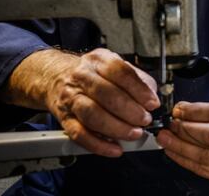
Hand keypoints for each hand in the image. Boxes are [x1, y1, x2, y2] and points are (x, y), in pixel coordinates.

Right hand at [44, 48, 158, 156]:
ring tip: (134, 133)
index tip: (152, 103)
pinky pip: (79, 134)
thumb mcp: (115, 67)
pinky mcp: (64, 118)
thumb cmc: (92, 74)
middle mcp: (82, 77)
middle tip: (145, 120)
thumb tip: (152, 99)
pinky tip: (114, 148)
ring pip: (92, 115)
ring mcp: (71, 98)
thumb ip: (136, 80)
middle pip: (106, 94)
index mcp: (99, 61)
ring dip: (116, 128)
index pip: (120, 72)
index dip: (139, 90)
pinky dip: (98, 144)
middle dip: (130, 111)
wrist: (56, 77)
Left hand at [156, 102, 208, 188]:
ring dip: (179, 146)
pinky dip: (182, 159)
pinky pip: (200, 169)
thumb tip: (182, 109)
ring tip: (165, 138)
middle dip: (186, 129)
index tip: (179, 110)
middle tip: (171, 124)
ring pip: (203, 155)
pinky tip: (173, 151)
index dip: (196, 111)